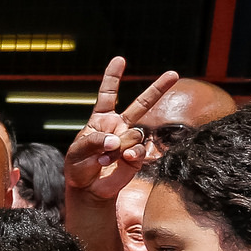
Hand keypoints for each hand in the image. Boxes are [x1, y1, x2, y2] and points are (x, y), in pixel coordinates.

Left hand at [64, 58, 178, 208]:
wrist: (87, 190)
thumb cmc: (78, 167)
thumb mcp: (77, 151)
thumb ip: (94, 141)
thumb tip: (116, 141)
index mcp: (102, 119)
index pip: (108, 94)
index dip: (113, 77)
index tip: (119, 60)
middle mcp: (119, 126)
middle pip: (141, 104)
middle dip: (158, 88)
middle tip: (173, 74)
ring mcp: (129, 141)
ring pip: (134, 134)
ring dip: (118, 147)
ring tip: (104, 159)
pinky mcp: (136, 156)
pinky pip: (139, 150)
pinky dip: (131, 153)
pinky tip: (124, 158)